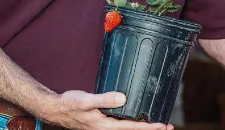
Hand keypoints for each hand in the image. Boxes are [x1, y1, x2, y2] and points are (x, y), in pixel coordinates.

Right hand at [41, 90, 173, 129]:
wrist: (56, 108)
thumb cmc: (70, 105)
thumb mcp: (86, 101)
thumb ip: (104, 99)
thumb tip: (123, 98)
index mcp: (105, 126)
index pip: (132, 128)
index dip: (149, 127)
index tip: (163, 126)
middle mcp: (107, 128)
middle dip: (151, 128)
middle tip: (169, 126)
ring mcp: (105, 125)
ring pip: (128, 127)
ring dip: (143, 125)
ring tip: (158, 123)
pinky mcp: (103, 121)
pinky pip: (122, 123)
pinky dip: (133, 121)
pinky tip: (138, 116)